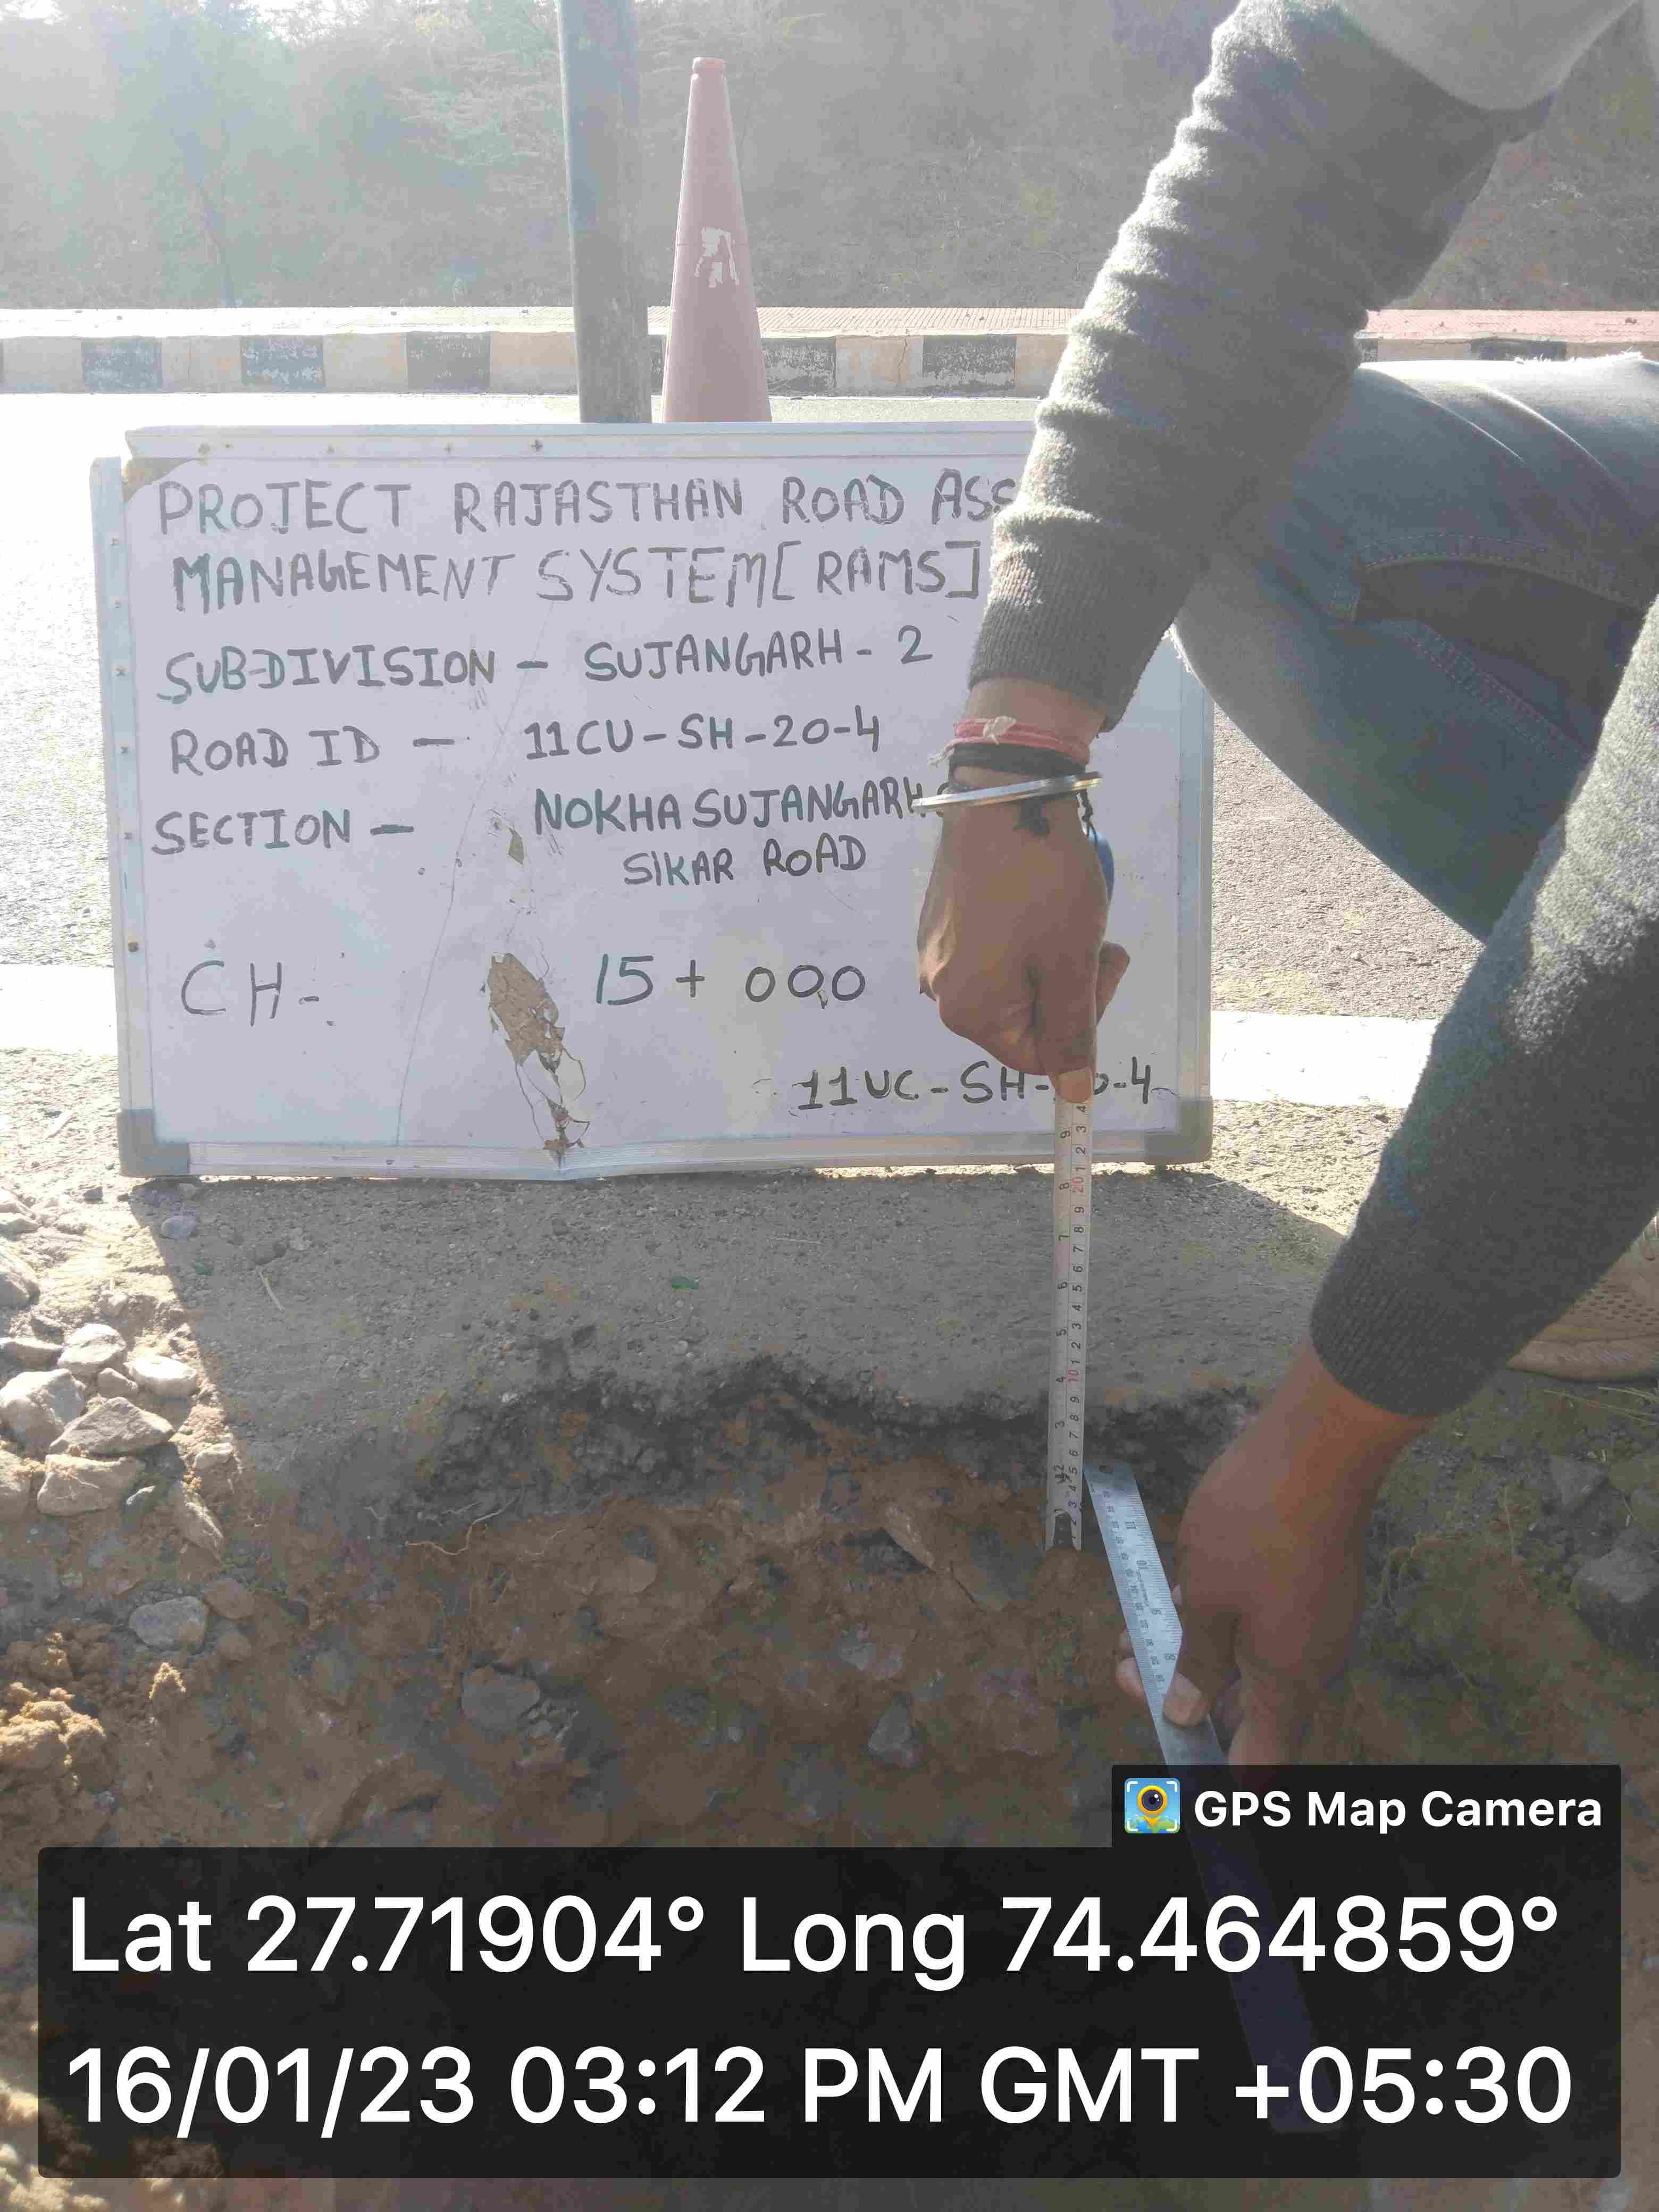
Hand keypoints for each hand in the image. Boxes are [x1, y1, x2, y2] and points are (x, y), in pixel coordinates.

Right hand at [917, 764, 1129, 1094]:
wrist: (1003, 793)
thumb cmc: (1042, 880)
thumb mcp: (1071, 961)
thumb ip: (1073, 1033)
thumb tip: (1074, 1094)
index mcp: (969, 1010)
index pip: (1037, 1055)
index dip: (1082, 1024)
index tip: (1101, 967)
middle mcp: (940, 989)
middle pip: (1021, 1019)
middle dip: (1064, 986)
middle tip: (1089, 938)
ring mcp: (936, 953)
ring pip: (1009, 982)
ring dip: (1047, 960)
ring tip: (1063, 914)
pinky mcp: (939, 921)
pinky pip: (990, 951)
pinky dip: (1022, 936)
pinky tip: (1035, 899)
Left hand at [1115, 1336, 1433, 1762]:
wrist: (1317, 1445)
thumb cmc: (1256, 1523)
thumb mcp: (1206, 1597)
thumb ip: (1197, 1660)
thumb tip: (1186, 1711)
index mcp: (1288, 1679)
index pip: (1261, 1760)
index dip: (1219, 1773)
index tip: (1178, 1768)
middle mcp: (1310, 1660)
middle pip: (1249, 1710)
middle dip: (1186, 1702)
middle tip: (1129, 1680)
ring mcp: (1313, 1620)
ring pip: (1249, 1661)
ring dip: (1194, 1657)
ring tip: (1133, 1641)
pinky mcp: (1308, 1584)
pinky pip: (1260, 1625)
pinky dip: (1217, 1624)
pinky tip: (1173, 1599)